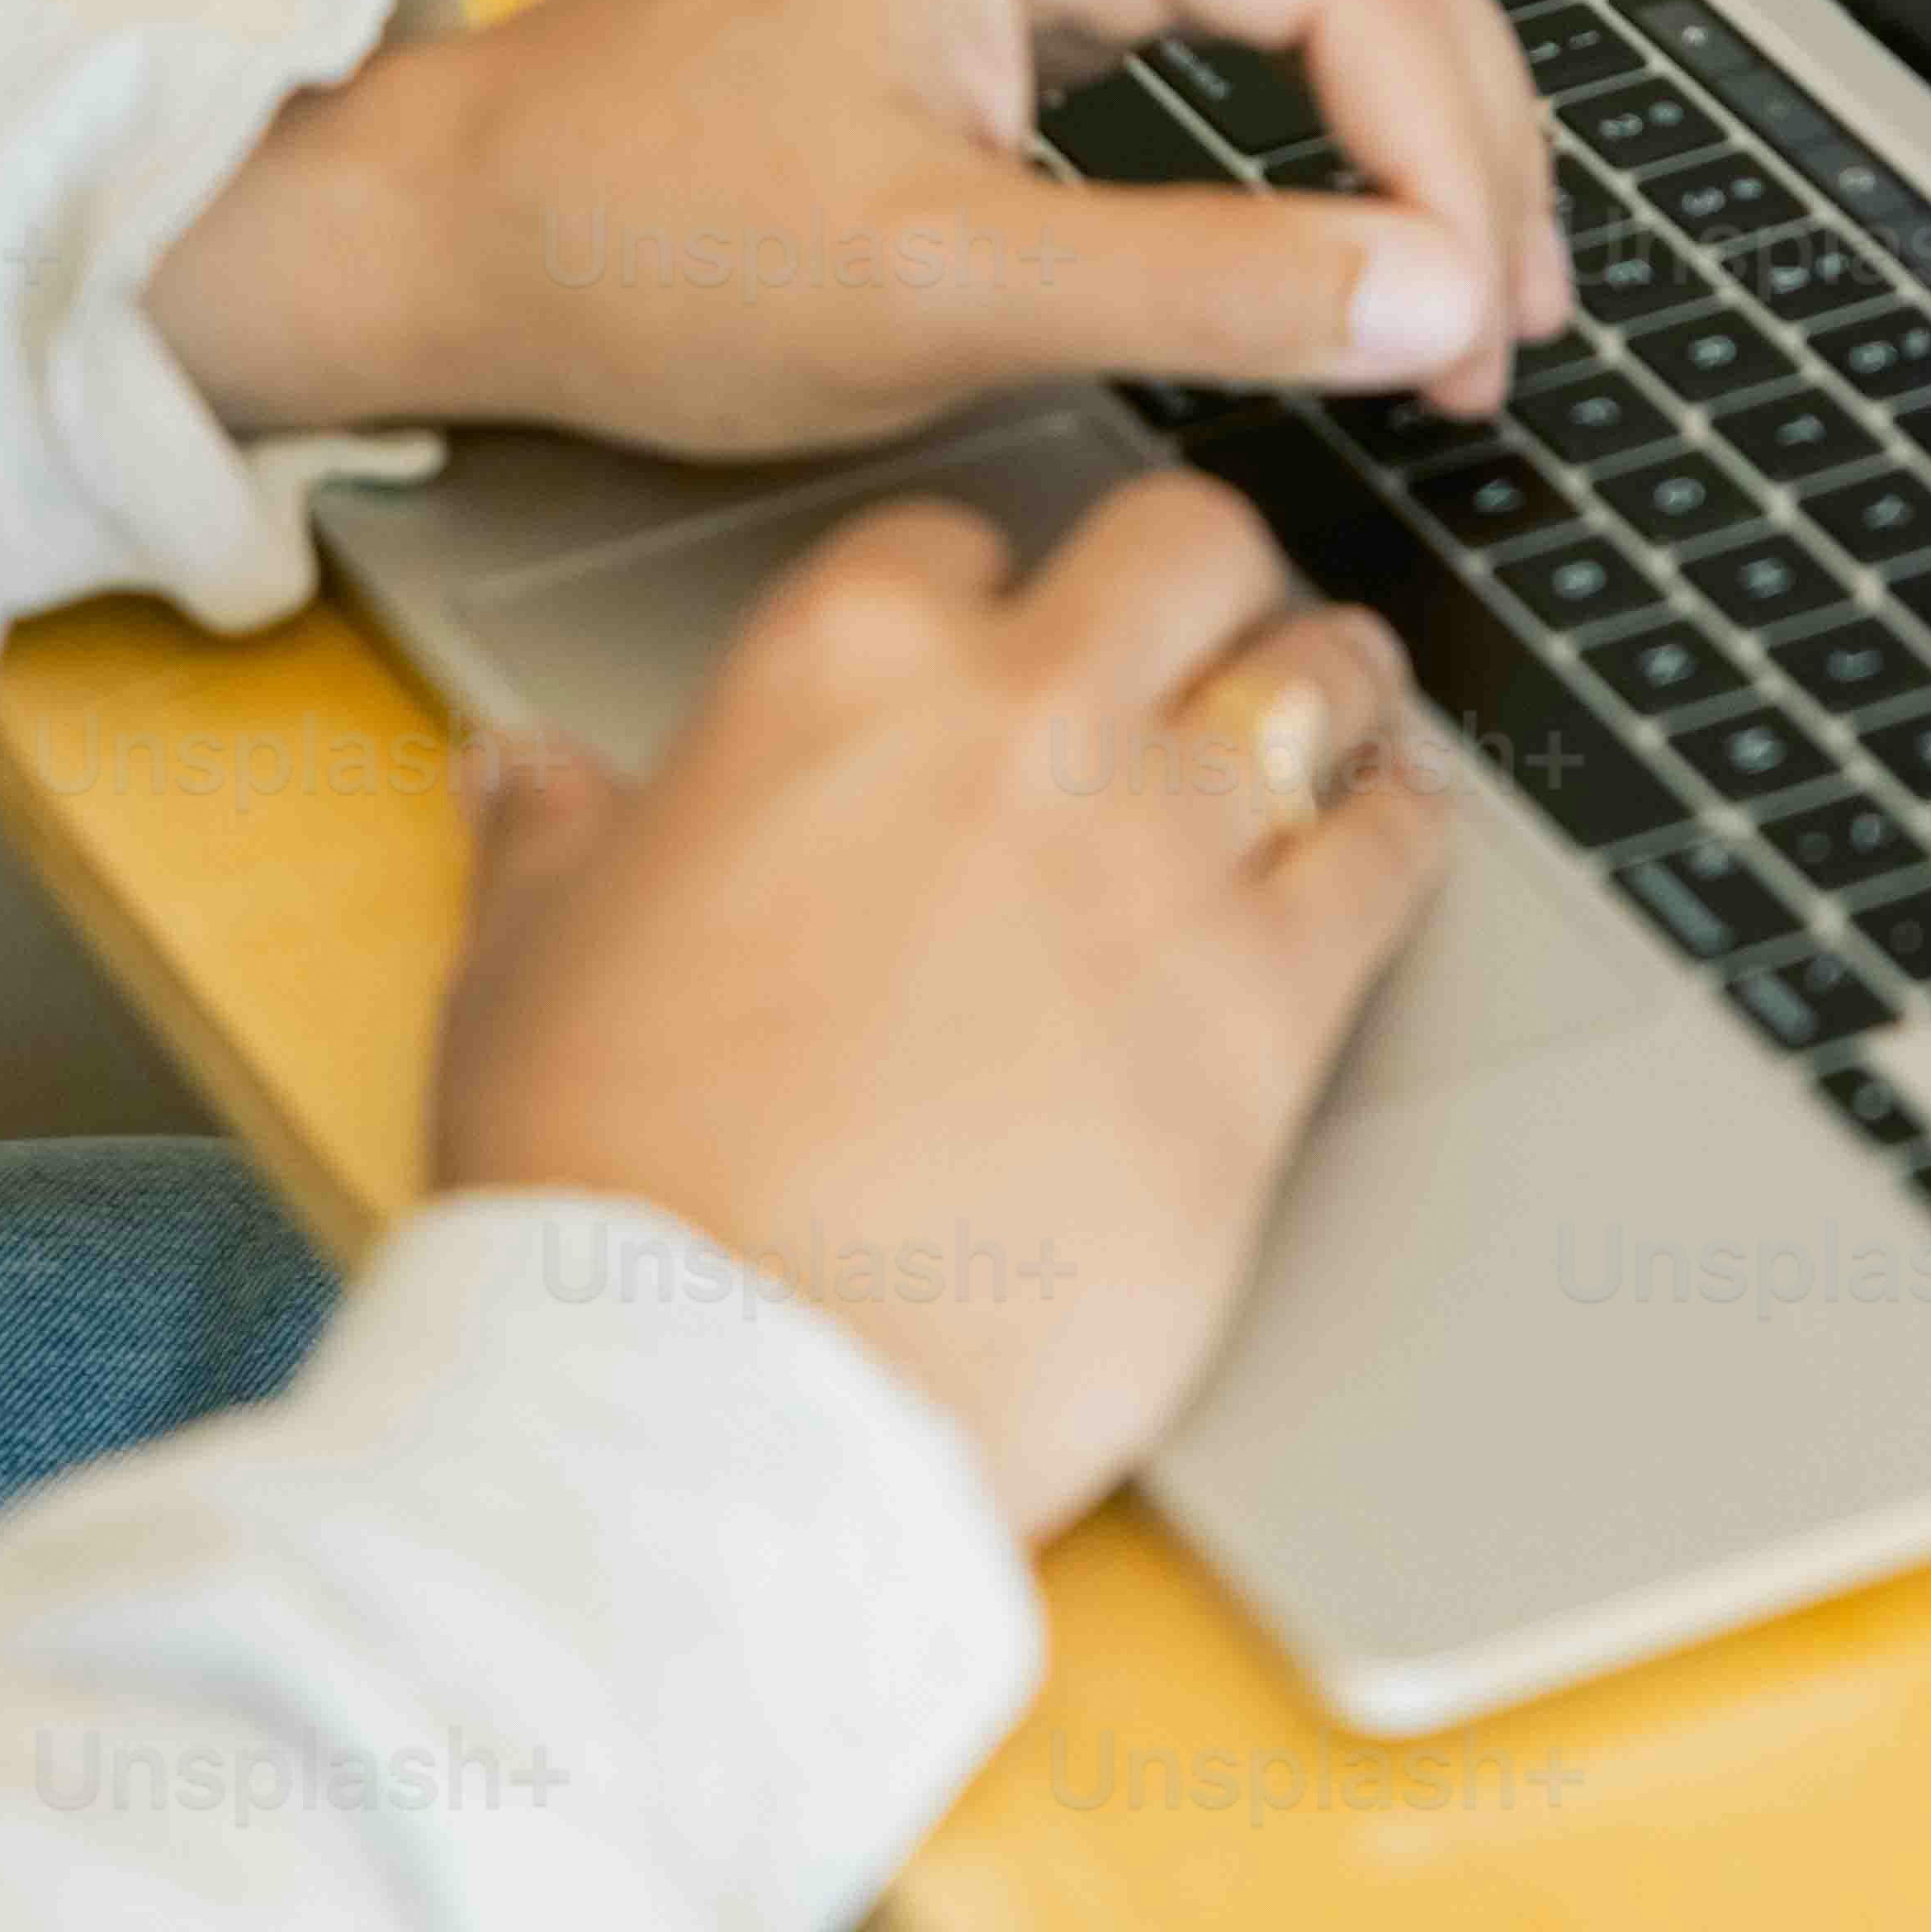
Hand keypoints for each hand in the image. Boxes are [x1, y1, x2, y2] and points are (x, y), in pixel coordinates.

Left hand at [146, 0, 1565, 463]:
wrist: (465, 227)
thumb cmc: (648, 245)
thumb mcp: (948, 294)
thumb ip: (1213, 292)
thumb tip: (1433, 304)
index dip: (1458, 160)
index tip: (1489, 329)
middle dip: (1469, 137)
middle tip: (1512, 335)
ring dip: (1415, 119)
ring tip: (1466, 307)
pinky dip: (1329, 102)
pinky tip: (1368, 224)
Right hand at [432, 474, 1449, 1537]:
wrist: (724, 1387)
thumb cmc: (606, 1183)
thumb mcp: (526, 963)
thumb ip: (552, 838)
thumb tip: (526, 774)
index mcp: (834, 670)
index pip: (952, 545)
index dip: (979, 593)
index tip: (994, 638)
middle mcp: (1019, 724)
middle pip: (1185, 550)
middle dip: (1205, 575)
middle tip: (1215, 619)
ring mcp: (1160, 859)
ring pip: (1315, 680)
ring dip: (1332, 680)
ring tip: (1343, 698)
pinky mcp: (1269, 1011)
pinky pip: (1388, 861)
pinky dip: (1404, 829)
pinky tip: (1400, 829)